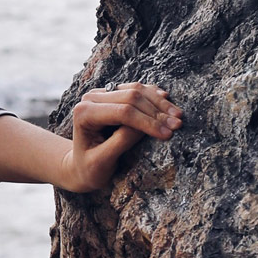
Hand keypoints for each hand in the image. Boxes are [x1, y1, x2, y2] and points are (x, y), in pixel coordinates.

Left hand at [56, 84, 182, 192]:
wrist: (79, 165)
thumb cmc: (88, 168)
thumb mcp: (101, 162)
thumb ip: (120, 142)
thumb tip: (144, 127)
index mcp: (84, 113)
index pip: (123, 112)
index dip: (148, 122)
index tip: (167, 134)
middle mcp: (91, 98)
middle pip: (131, 97)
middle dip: (157, 112)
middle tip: (178, 125)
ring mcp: (102, 94)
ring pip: (136, 90)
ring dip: (159, 103)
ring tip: (178, 116)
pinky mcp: (112, 94)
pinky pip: (137, 89)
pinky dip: (153, 95)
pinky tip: (167, 101)